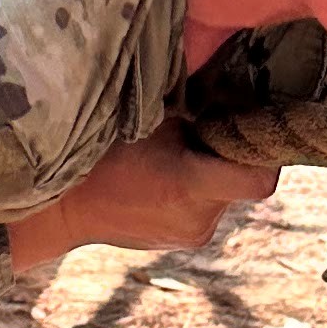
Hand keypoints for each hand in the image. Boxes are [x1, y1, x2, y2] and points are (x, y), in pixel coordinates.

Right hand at [0, 120, 281, 271]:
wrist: (61, 208)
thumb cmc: (100, 153)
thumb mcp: (148, 118)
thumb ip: (196, 109)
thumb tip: (236, 87)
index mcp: (191, 187)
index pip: (262, 181)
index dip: (266, 153)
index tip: (251, 127)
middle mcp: (199, 219)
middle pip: (242, 180)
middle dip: (228, 152)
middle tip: (202, 127)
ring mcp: (190, 235)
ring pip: (224, 194)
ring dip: (210, 171)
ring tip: (175, 152)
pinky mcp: (181, 240)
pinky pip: (205, 207)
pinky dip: (196, 189)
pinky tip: (163, 174)